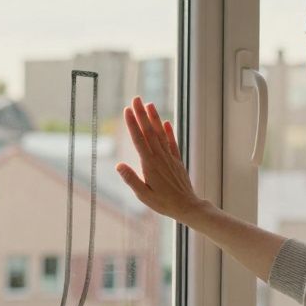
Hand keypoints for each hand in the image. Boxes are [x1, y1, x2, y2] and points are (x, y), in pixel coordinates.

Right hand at [117, 97, 207, 224]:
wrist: (187, 207)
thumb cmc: (163, 203)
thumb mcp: (143, 195)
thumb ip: (131, 180)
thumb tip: (118, 165)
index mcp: (149, 164)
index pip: (138, 139)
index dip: (132, 123)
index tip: (127, 110)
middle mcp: (160, 157)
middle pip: (149, 131)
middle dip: (141, 114)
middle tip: (136, 99)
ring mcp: (169, 157)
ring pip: (161, 134)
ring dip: (155, 118)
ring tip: (149, 104)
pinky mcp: (177, 161)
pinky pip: (173, 143)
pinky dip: (169, 132)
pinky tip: (166, 122)